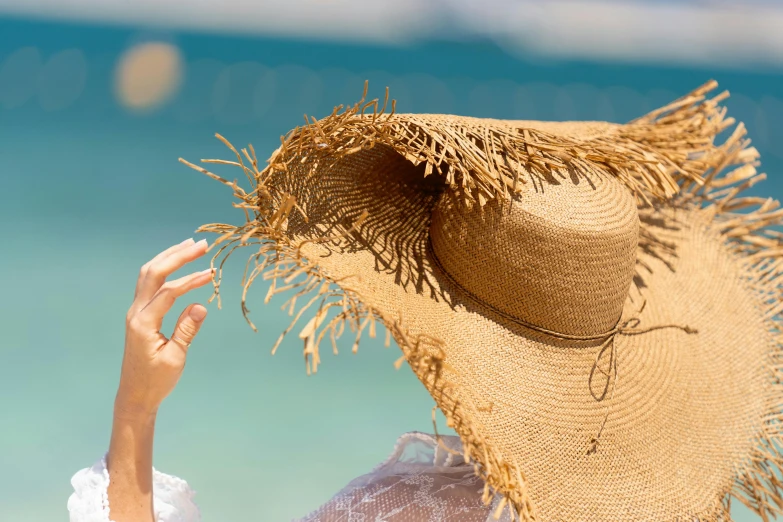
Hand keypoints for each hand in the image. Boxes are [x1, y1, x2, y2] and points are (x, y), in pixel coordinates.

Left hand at [116, 238, 213, 417]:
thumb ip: (187, 330)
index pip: (168, 292)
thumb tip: (200, 305)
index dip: (190, 281)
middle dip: (177, 256)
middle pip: (153, 273)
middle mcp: (135, 313)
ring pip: (148, 274)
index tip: (212, 274)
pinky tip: (177, 262)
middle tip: (202, 244)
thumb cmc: (157, 381)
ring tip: (190, 244)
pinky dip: (163, 268)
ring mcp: (135, 311)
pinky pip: (149, 283)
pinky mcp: (139, 313)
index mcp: (143, 324)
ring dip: (169, 257)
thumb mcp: (175, 358)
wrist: (135, 395)